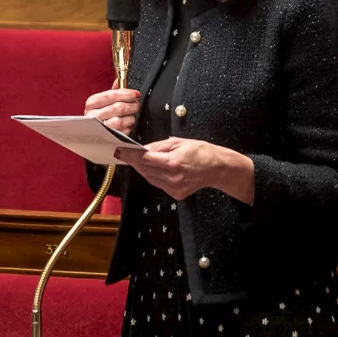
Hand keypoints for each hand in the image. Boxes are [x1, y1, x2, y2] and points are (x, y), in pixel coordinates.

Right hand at [83, 84, 140, 135]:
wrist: (93, 133)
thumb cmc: (101, 115)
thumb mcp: (103, 101)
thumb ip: (113, 91)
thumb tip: (119, 79)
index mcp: (92, 103)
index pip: (111, 95)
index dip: (126, 93)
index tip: (135, 94)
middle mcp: (93, 116)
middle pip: (117, 107)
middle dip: (131, 106)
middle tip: (136, 105)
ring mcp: (99, 128)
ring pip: (120, 121)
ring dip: (130, 117)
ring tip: (131, 116)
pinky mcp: (107, 138)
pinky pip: (122, 132)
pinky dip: (128, 127)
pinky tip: (127, 124)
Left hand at [116, 137, 252, 202]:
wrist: (218, 168)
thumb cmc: (201, 151)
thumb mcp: (180, 142)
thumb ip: (159, 146)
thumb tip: (143, 148)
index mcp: (173, 163)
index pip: (145, 159)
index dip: (130, 155)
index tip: (119, 151)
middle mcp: (172, 178)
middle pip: (145, 169)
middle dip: (134, 161)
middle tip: (125, 153)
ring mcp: (174, 188)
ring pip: (149, 178)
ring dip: (142, 169)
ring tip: (137, 160)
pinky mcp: (176, 194)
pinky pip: (158, 184)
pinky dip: (153, 176)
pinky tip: (153, 168)